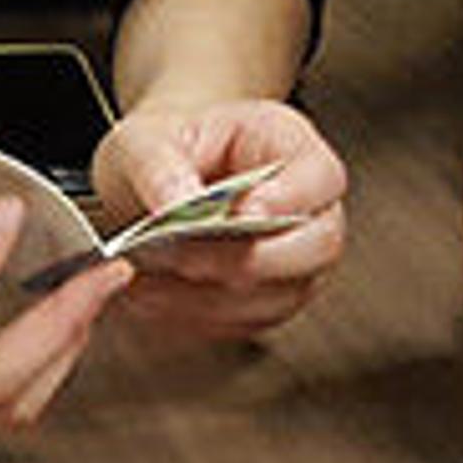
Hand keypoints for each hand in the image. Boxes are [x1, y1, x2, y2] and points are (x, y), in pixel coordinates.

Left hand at [88, 99, 349, 336]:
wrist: (141, 188)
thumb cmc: (158, 151)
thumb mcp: (141, 141)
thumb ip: (159, 167)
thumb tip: (180, 205)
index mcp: (288, 144)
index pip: (320, 177)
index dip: (290, 200)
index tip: (241, 215)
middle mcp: (305, 205)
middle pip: (318, 245)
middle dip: (248, 258)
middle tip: (183, 256)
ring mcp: (294, 257)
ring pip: (283, 293)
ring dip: (215, 296)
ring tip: (151, 279)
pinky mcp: (266, 297)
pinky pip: (248, 321)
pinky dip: (199, 315)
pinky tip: (152, 296)